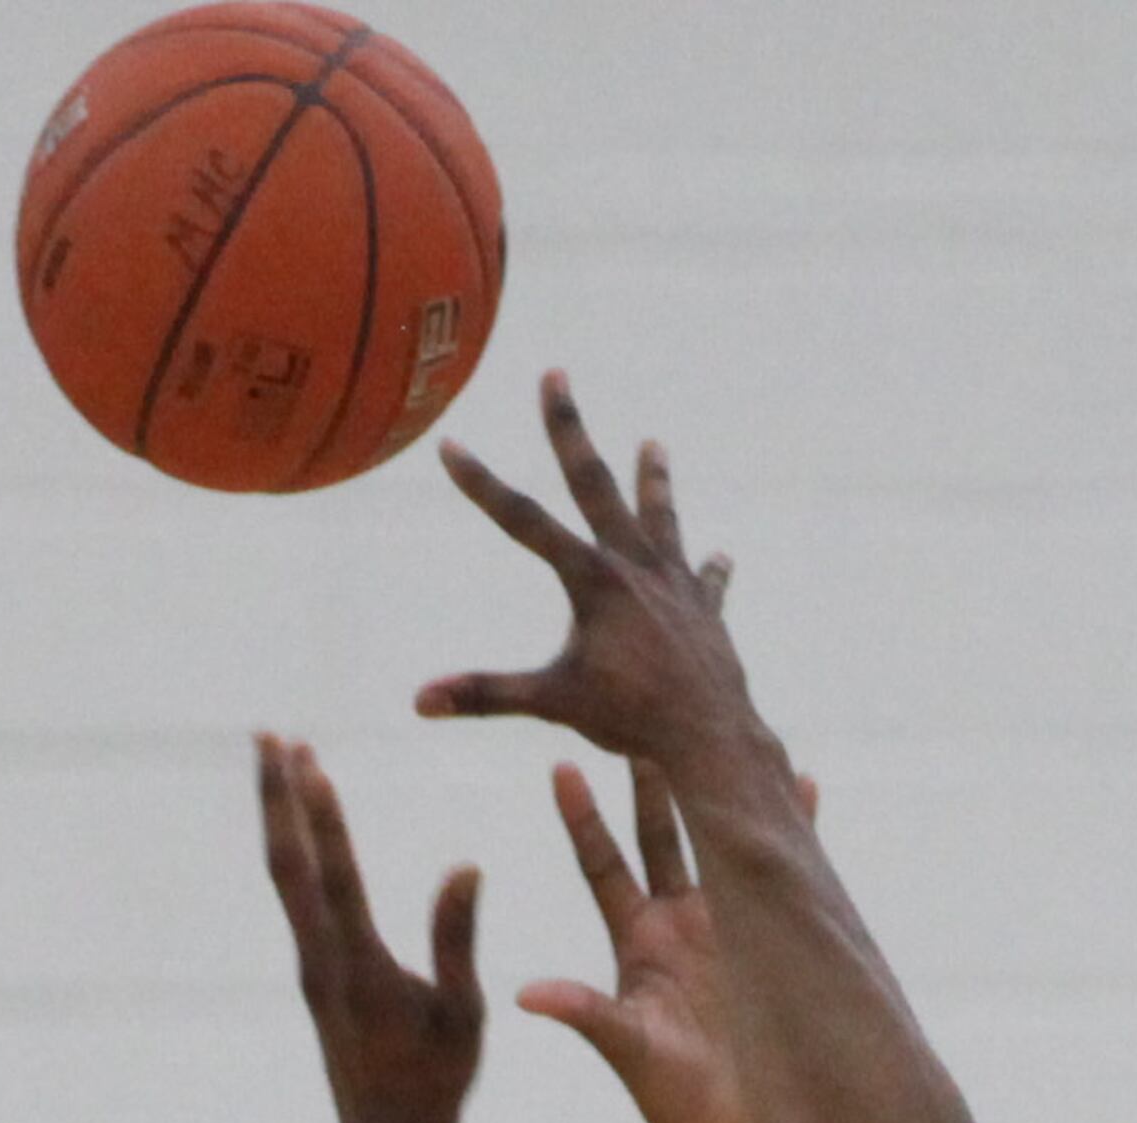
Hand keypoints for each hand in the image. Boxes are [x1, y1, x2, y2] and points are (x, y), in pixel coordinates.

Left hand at [258, 734, 483, 1122]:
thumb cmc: (435, 1085)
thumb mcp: (463, 1017)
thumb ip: (458, 941)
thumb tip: (465, 865)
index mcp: (359, 969)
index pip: (333, 878)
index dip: (320, 818)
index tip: (306, 759)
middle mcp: (321, 963)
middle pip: (288, 866)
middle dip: (277, 798)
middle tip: (269, 733)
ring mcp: (311, 968)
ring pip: (285, 879)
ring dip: (280, 815)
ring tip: (280, 757)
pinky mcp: (314, 976)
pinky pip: (295, 898)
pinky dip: (294, 850)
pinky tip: (298, 827)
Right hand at [419, 376, 758, 771]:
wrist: (709, 734)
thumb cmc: (630, 720)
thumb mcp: (551, 704)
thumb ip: (485, 695)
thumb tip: (420, 701)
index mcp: (592, 580)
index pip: (523, 522)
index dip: (481, 484)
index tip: (450, 445)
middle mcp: (634, 565)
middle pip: (595, 484)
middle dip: (568, 429)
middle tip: (555, 374)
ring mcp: (674, 582)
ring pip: (660, 517)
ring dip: (654, 480)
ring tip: (654, 444)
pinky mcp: (705, 608)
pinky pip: (705, 582)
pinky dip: (706, 571)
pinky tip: (716, 558)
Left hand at [518, 759, 770, 1122]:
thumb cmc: (669, 1102)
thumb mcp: (625, 1051)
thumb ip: (584, 1016)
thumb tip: (526, 993)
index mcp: (637, 943)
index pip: (603, 863)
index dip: (582, 816)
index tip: (561, 763)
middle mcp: (675, 926)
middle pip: (657, 833)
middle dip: (649, 777)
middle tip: (636, 713)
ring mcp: (722, 931)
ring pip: (718, 842)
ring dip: (717, 791)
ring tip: (717, 730)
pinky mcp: (766, 944)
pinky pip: (782, 876)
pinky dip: (796, 832)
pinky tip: (805, 785)